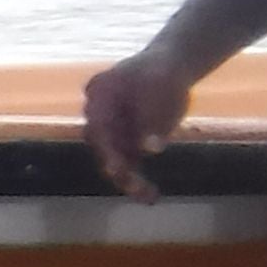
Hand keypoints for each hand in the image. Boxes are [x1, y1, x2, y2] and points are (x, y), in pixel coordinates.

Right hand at [83, 54, 194, 202]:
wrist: (168, 69)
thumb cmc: (160, 74)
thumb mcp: (160, 86)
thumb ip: (153, 118)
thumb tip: (150, 148)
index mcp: (101, 94)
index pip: (98, 124)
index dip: (106, 147)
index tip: (115, 168)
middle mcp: (100, 116)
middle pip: (102, 144)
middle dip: (116, 167)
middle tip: (133, 187)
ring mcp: (113, 130)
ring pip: (115, 158)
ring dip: (128, 179)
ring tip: (146, 196)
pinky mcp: (128, 143)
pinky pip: (129, 164)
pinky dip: (138, 180)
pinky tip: (150, 196)